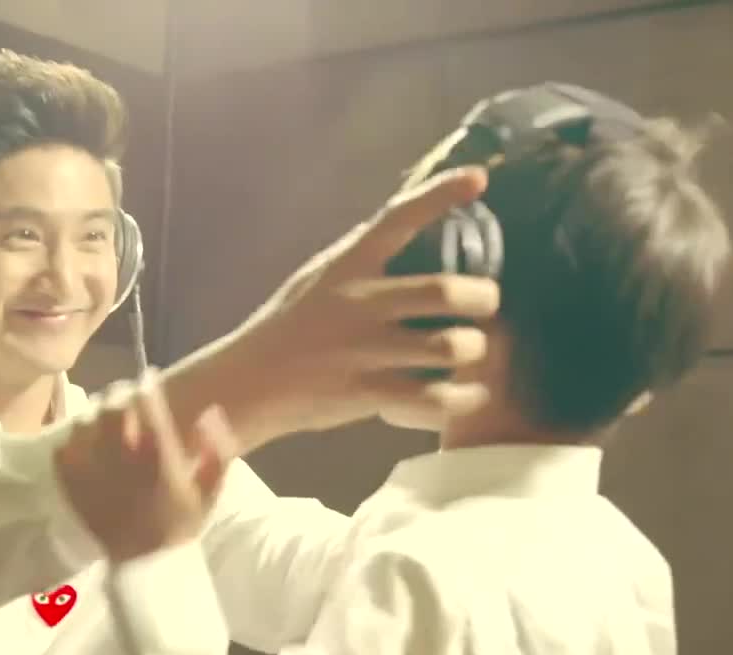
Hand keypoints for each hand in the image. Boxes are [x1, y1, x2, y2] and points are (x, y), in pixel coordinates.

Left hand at [55, 374, 237, 562]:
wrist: (145, 567)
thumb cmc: (180, 527)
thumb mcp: (210, 491)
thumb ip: (216, 451)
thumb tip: (210, 414)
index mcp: (158, 458)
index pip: (146, 403)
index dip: (146, 386)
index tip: (148, 381)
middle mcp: (122, 460)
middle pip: (110, 407)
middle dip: (117, 396)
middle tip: (123, 398)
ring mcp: (93, 474)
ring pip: (84, 423)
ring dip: (94, 417)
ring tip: (103, 421)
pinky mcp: (72, 488)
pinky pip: (63, 450)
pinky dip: (73, 443)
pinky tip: (85, 447)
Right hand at [176, 167, 501, 447]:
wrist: (247, 383)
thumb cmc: (288, 327)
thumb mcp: (318, 279)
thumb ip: (361, 260)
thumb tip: (411, 229)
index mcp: (346, 266)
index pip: (398, 218)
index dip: (441, 194)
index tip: (479, 177)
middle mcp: (359, 303)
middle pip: (446, 291)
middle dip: (482, 297)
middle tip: (485, 303)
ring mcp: (364, 350)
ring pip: (449, 346)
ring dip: (473, 349)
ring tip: (470, 351)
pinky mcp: (367, 394)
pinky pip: (435, 399)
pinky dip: (463, 398)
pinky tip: (469, 394)